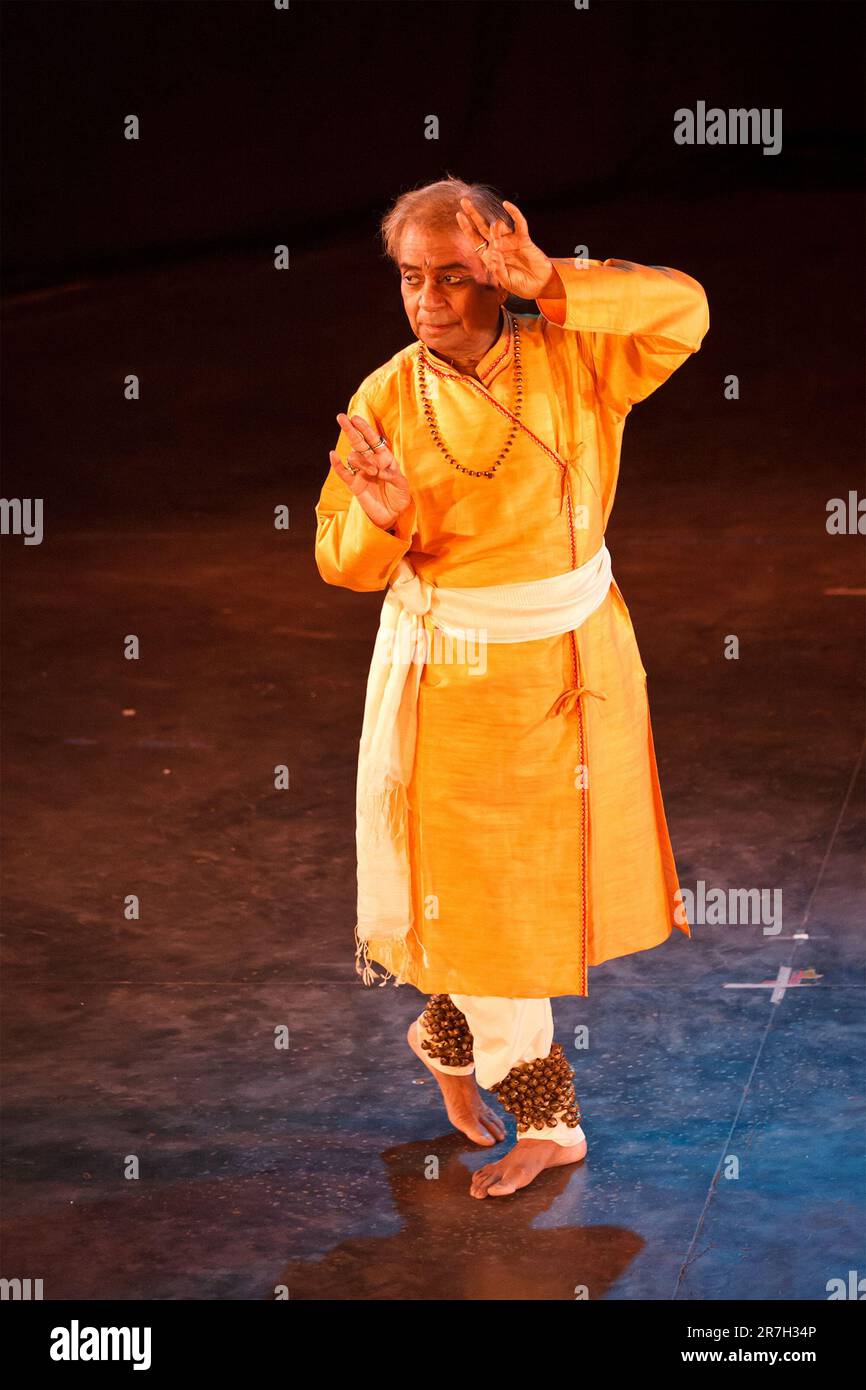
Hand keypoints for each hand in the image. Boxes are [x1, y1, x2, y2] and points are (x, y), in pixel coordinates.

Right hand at [330, 413, 412, 530]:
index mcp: (384, 458)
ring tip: (372, 472)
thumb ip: (392, 475)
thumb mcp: (402, 485)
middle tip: (341, 417)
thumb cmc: (400, 497)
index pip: (373, 440)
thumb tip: (379, 470)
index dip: (365, 429)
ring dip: (361, 461)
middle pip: (358, 442)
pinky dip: (337, 464)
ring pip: (354, 458)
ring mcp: (361, 472)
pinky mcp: (354, 484)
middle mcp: (372, 462)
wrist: (392, 515)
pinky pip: (343, 472)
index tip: (356, 418)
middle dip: (350, 430)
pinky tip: (333, 455)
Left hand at [456, 197, 557, 300]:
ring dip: (495, 228)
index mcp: (490, 257)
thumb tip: (493, 252)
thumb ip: (498, 270)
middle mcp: (498, 246)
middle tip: (464, 202)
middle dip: (473, 214)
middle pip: (482, 227)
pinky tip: (506, 205)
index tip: (459, 215)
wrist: (539, 285)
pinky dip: (514, 213)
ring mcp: (510, 241)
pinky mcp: (523, 239)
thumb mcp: (506, 281)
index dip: (467, 228)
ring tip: (497, 240)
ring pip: (498, 226)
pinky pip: (518, 223)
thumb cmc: (521, 285)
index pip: (475, 240)